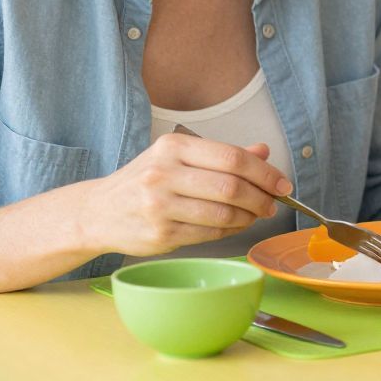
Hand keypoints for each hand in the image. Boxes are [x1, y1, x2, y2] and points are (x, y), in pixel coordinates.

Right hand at [83, 133, 288, 256]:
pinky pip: (211, 233)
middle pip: (232, 186)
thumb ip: (222, 156)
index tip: (282, 184)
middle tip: (273, 204)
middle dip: (262, 198)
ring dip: (249, 217)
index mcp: (173, 147)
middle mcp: (163, 173)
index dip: (265, 173)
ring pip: (224, 213)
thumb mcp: (178, 158)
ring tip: (255, 215)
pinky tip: (234, 226)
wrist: (98, 212)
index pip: (232, 158)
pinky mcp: (160, 233)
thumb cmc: (143, 182)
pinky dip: (231, 231)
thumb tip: (263, 151)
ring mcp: (160, 205)